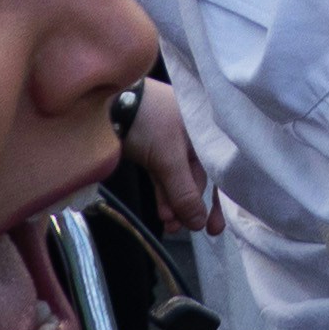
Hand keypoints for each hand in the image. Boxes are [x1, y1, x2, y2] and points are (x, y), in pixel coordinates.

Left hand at [128, 76, 215, 234]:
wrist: (107, 100)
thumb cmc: (147, 120)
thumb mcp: (168, 158)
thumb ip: (184, 192)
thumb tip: (198, 224)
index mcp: (207, 131)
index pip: (221, 170)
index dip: (219, 200)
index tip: (214, 228)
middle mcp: (195, 136)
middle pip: (200, 178)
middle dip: (190, 206)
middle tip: (185, 229)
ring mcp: (174, 142)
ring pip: (180, 179)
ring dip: (175, 204)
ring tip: (169, 225)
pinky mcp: (156, 148)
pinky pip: (165, 175)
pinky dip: (164, 193)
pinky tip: (162, 213)